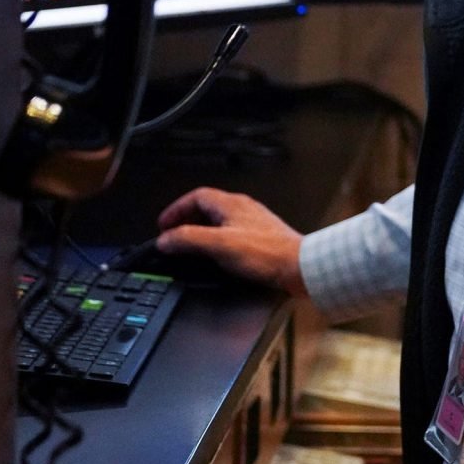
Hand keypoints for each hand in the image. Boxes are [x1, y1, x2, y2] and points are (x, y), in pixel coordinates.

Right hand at [153, 187, 307, 295]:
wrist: (299, 266)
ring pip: (220, 220)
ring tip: (191, 246)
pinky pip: (231, 233)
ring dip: (201, 231)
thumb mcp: (219, 244)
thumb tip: (165, 239)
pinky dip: (216, 240)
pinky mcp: (261, 237)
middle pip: (207, 207)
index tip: (164, 225)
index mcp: (231, 204)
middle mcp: (243, 208)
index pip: (197, 196)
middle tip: (174, 236)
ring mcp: (254, 222)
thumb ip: (189, 239)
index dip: (176, 209)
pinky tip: (216, 255)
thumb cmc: (265, 253)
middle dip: (186, 220)